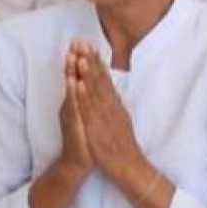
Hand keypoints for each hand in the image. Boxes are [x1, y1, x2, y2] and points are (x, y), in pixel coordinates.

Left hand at [64, 42, 147, 184]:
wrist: (128, 166)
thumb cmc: (121, 144)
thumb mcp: (119, 120)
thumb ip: (113, 105)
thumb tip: (108, 91)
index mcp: (114, 104)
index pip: (104, 78)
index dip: (96, 61)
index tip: (88, 45)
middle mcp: (110, 106)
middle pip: (100, 80)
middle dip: (90, 60)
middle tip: (81, 42)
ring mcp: (105, 116)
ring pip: (94, 91)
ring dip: (87, 73)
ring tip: (80, 56)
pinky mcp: (99, 126)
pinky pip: (89, 109)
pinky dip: (83, 95)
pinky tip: (78, 83)